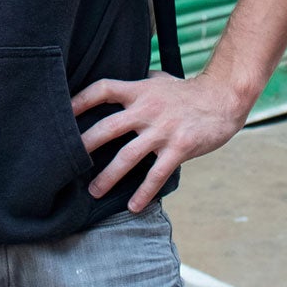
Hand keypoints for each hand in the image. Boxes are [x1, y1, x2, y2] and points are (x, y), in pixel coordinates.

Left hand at [72, 71, 250, 212]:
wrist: (223, 99)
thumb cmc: (189, 91)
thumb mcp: (161, 80)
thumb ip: (140, 83)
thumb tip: (122, 83)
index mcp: (139, 91)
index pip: (102, 89)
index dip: (81, 99)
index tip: (63, 112)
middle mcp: (146, 110)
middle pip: (107, 127)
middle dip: (85, 145)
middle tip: (65, 162)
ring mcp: (162, 130)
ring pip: (128, 156)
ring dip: (108, 176)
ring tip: (94, 191)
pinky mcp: (179, 148)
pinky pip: (157, 174)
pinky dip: (144, 192)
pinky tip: (132, 206)